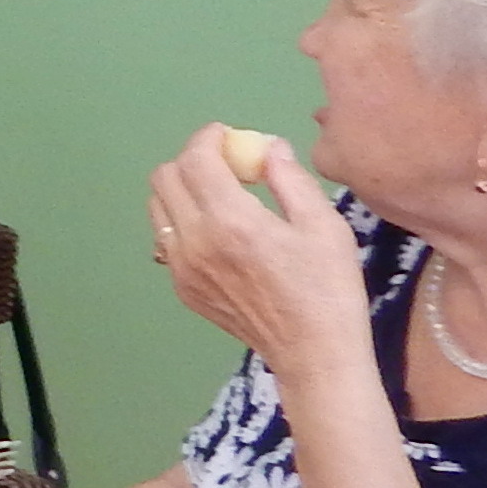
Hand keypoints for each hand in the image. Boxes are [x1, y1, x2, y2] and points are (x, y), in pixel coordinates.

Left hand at [151, 124, 368, 381]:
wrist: (312, 351)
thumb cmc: (327, 286)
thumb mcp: (323, 225)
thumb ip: (289, 179)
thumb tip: (268, 146)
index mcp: (230, 221)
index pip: (195, 160)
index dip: (208, 138)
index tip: (227, 135)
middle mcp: (195, 241)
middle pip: (165, 178)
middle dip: (191, 160)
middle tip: (227, 165)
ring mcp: (182, 268)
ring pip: (158, 209)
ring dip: (182, 190)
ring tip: (221, 196)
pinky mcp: (182, 288)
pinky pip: (166, 240)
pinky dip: (183, 222)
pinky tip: (219, 231)